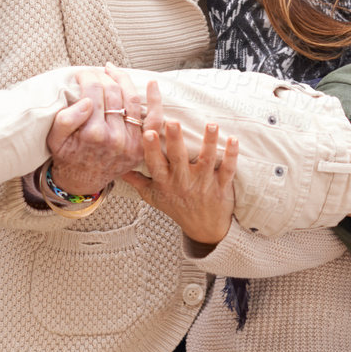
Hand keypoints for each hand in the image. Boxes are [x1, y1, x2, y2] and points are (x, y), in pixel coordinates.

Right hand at [45, 65, 144, 195]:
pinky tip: (152, 83)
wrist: (82, 181)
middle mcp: (115, 137)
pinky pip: (154, 119)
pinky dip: (155, 100)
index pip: (93, 91)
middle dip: (102, 76)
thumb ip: (66, 118)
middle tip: (95, 72)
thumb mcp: (55, 138)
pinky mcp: (142, 146)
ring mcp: (131, 142)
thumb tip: (87, 101)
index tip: (81, 74)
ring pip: (131, 99)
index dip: (87, 76)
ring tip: (112, 71)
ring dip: (123, 80)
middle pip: (112, 92)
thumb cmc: (67, 155)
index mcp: (92, 133)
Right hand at [118, 84, 240, 244]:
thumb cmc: (178, 208)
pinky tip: (234, 139)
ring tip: (211, 125)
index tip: (147, 133)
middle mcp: (183, 182)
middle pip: (179, 159)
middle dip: (175, 140)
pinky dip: (232, 155)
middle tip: (173, 122)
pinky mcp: (222, 186)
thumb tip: (116, 167)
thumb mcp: (153, 197)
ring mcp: (203, 183)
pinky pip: (228, 169)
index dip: (151, 149)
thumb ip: (136, 181)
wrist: (205, 230)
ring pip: (206, 161)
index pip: (155, 163)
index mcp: (165, 182)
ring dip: (209, 142)